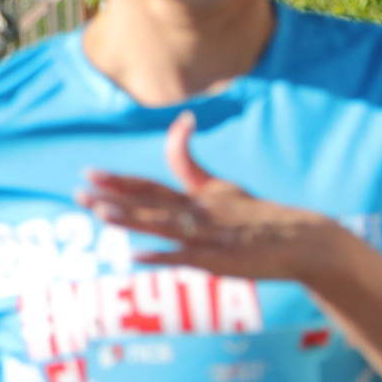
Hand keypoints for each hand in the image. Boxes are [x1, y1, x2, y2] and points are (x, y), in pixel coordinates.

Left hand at [77, 113, 348, 286]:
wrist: (303, 239)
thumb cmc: (255, 216)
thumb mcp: (220, 187)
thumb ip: (191, 164)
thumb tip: (180, 121)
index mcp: (197, 197)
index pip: (151, 185)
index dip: (119, 180)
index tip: (89, 173)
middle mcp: (199, 212)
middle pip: (149, 202)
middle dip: (113, 198)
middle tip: (79, 191)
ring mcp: (208, 236)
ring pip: (163, 226)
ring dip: (131, 220)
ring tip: (101, 214)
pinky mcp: (220, 261)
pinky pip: (186, 258)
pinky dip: (163, 256)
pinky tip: (136, 256)